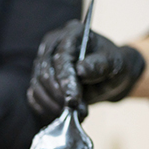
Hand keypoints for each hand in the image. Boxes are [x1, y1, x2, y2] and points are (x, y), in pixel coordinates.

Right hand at [28, 20, 144, 122]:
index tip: (73, 100)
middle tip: (74, 110)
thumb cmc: (113, 66)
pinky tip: (60, 114)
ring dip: (52, 104)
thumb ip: (100, 65)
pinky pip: (33, 96)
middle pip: (44, 72)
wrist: (108, 77)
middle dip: (58, 95)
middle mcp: (53, 45)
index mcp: (72, 34)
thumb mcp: (115, 64)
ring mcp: (43, 62)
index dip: (65, 80)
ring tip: (71, 114)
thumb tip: (81, 69)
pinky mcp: (38, 79)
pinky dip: (45, 108)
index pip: (61, 58)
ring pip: (36, 86)